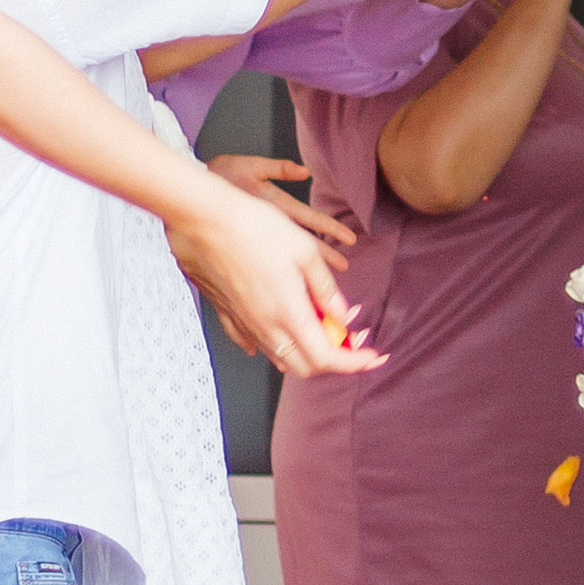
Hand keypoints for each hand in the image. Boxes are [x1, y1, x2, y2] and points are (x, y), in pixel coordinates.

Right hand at [164, 173, 381, 376]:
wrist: (209, 218)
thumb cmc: (258, 228)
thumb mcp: (306, 251)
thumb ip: (326, 290)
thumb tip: (344, 316)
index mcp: (288, 313)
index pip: (327, 358)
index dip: (355, 362)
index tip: (374, 356)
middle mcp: (266, 326)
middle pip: (306, 366)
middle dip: (336, 359)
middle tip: (354, 338)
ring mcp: (246, 322)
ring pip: (282, 357)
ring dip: (310, 351)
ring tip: (328, 327)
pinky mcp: (231, 312)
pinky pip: (255, 343)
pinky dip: (279, 346)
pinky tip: (289, 330)